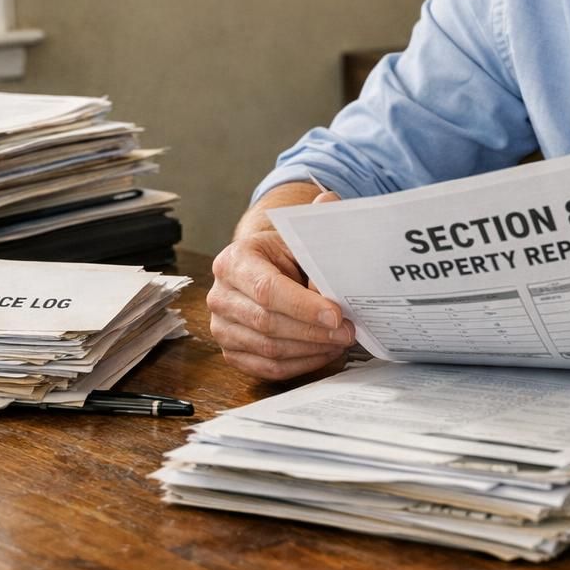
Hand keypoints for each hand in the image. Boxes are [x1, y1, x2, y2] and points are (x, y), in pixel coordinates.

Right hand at [207, 190, 355, 379]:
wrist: (265, 268)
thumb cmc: (286, 252)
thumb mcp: (299, 234)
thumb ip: (315, 220)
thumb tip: (330, 202)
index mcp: (234, 261)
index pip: (267, 290)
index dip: (303, 306)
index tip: (336, 315)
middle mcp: (220, 295)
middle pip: (267, 323)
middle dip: (313, 331)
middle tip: (348, 331)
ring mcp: (222, 327)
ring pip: (268, 349)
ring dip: (310, 349)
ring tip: (341, 341)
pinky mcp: (231, 352)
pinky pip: (266, 367)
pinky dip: (300, 364)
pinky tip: (323, 353)